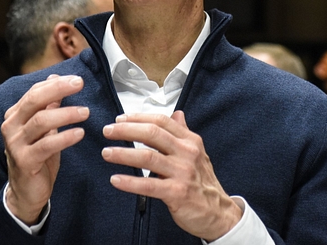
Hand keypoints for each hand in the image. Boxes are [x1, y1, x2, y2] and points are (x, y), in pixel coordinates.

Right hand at [2, 74, 88, 223]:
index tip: (77, 79)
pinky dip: (65, 137)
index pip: (35, 91)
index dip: (56, 83)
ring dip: (66, 114)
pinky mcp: (25, 161)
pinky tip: (80, 133)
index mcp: (15, 115)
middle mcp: (11, 127)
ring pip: (41, 121)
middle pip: (35, 100)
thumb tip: (55, 77)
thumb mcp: (44, 128)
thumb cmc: (36, 156)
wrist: (25, 192)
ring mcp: (15, 144)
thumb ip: (48, 104)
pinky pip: (46, 145)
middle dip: (59, 89)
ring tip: (85, 112)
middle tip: (79, 84)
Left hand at [101, 111, 241, 241]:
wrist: (218, 212)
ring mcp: (183, 172)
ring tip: (107, 153)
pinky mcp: (177, 192)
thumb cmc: (203, 181)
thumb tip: (176, 114)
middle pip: (153, 134)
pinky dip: (130, 182)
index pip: (161, 121)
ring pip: (148, 157)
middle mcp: (187, 152)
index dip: (138, 117)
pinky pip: (149, 185)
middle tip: (108, 131)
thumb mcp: (197, 152)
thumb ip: (183, 133)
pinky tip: (116, 179)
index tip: (120, 119)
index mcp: (190, 141)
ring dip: (123, 154)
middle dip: (126, 130)